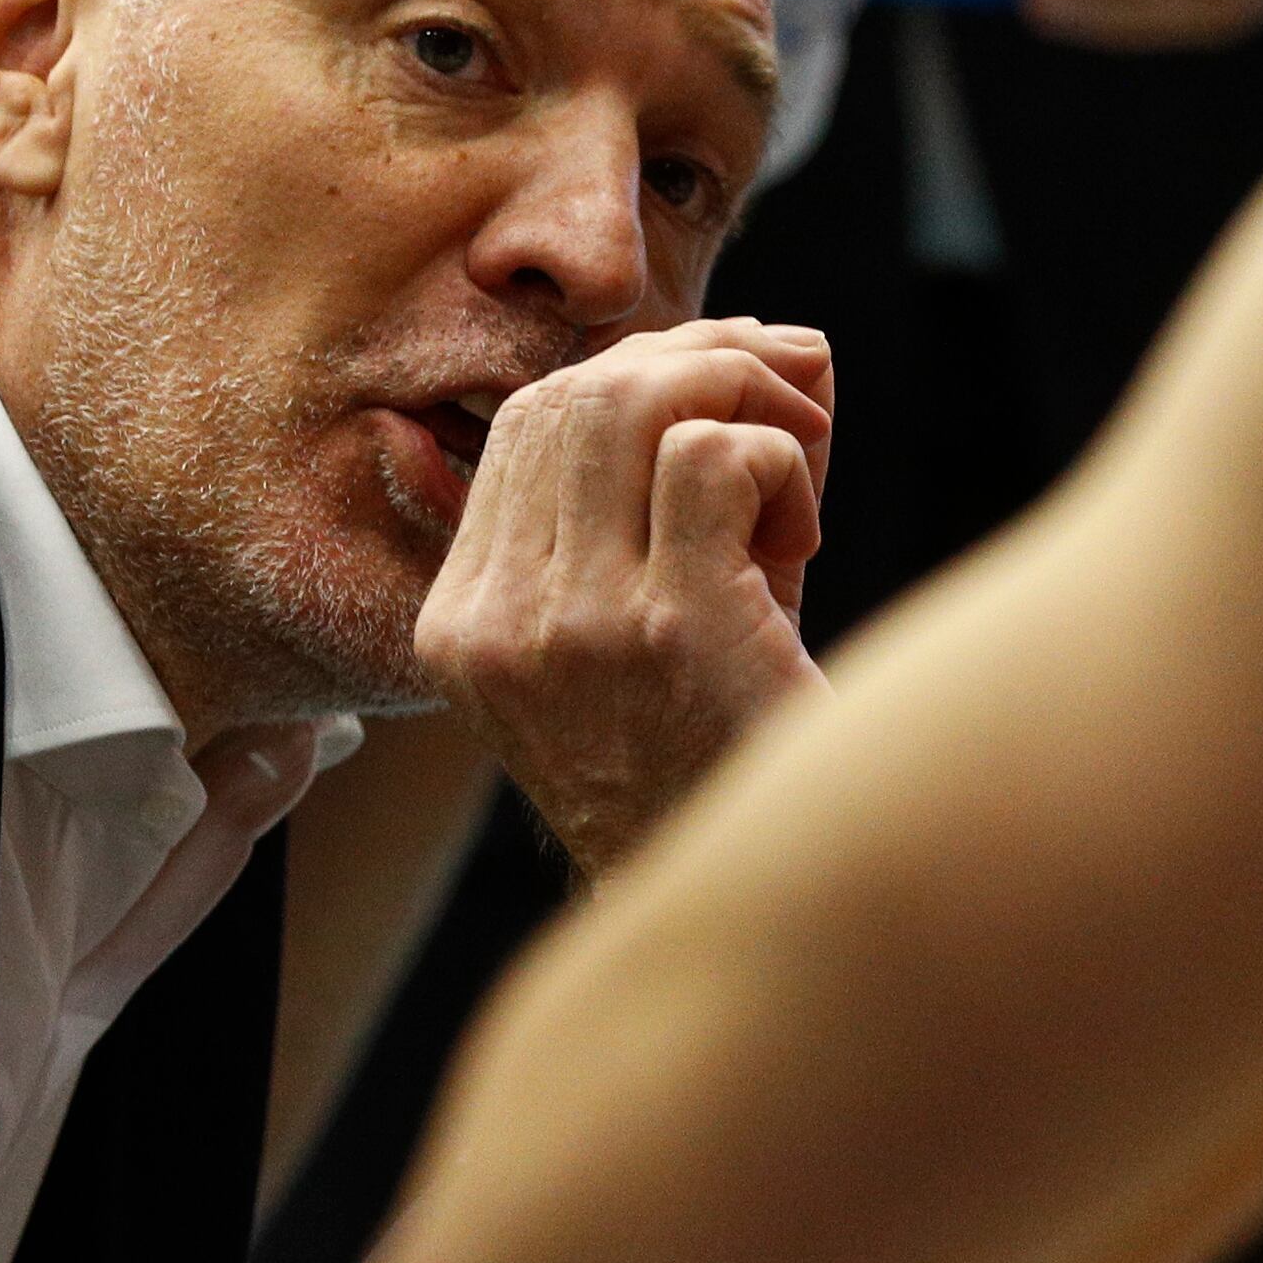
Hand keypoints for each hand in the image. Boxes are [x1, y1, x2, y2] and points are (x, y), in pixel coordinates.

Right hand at [413, 321, 836, 879]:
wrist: (766, 919)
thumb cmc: (713, 763)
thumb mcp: (630, 641)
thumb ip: (645, 504)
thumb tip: (759, 343)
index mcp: (462, 626)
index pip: (525, 424)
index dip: (634, 376)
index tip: (724, 392)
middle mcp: (500, 624)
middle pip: (578, 395)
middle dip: (701, 365)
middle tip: (787, 409)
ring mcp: (577, 627)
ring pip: (640, 403)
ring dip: (744, 403)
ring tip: (795, 477)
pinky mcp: (670, 631)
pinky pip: (716, 457)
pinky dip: (781, 465)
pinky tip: (800, 543)